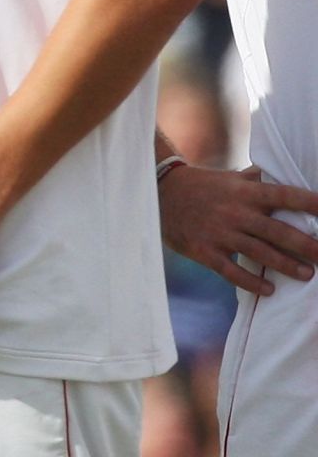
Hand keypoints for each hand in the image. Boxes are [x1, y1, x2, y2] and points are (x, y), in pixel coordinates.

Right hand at [159, 163, 317, 295]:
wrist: (160, 192)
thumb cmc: (203, 186)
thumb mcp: (230, 179)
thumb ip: (257, 180)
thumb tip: (284, 174)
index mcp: (244, 192)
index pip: (283, 195)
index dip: (309, 202)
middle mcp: (234, 212)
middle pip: (277, 230)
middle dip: (306, 245)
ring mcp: (219, 232)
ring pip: (259, 252)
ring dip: (285, 265)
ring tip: (307, 274)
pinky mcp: (205, 250)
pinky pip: (231, 271)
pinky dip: (251, 282)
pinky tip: (269, 290)